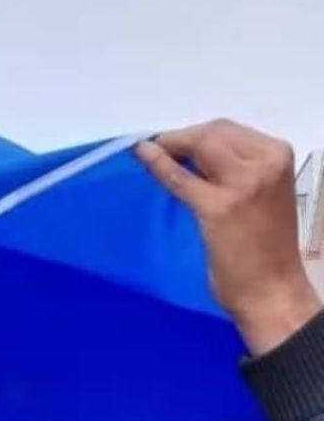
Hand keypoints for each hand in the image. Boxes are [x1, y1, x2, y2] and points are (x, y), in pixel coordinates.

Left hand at [136, 120, 320, 354]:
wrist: (271, 289)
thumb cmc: (263, 250)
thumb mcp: (258, 198)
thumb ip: (234, 175)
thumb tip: (192, 160)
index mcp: (277, 157)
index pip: (228, 130)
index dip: (194, 134)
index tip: (171, 142)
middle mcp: (264, 164)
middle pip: (213, 132)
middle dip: (180, 137)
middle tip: (156, 147)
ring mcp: (243, 185)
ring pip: (199, 146)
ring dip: (169, 146)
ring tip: (148, 152)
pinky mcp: (219, 208)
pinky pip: (180, 179)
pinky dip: (159, 165)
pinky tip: (142, 156)